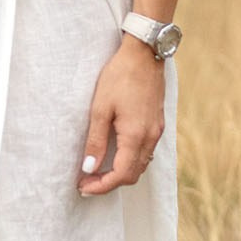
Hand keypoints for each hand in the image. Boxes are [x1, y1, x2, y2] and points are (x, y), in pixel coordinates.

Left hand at [77, 39, 166, 197]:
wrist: (144, 53)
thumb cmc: (120, 76)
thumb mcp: (100, 108)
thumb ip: (96, 141)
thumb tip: (89, 168)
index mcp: (136, 135)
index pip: (121, 175)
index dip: (101, 186)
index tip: (83, 187)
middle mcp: (150, 137)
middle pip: (133, 175)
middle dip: (110, 183)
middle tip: (87, 181)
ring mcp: (156, 131)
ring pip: (141, 165)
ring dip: (120, 173)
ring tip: (97, 170)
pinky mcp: (157, 124)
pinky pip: (145, 152)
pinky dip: (130, 161)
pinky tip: (114, 154)